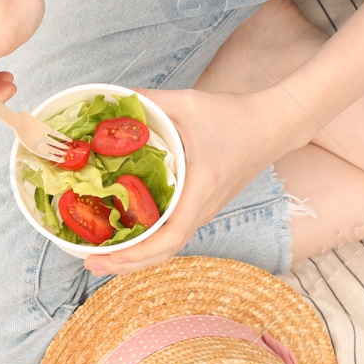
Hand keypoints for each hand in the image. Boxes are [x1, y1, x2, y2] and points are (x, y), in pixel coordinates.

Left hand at [84, 86, 307, 275]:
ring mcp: (204, 211)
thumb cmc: (234, 115)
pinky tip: (127, 234)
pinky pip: (174, 232)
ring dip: (136, 256)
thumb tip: (111, 99)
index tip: (106, 257)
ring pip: (168, 246)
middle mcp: (203, 209)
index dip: (136, 254)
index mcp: (199, 191)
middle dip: (126, 264)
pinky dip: (149, 241)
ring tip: (102, 256)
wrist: (273, 124)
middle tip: (90, 263)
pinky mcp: (203, 206)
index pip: (170, 239)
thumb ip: (148, 100)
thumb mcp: (187, 103)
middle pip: (164, 253)